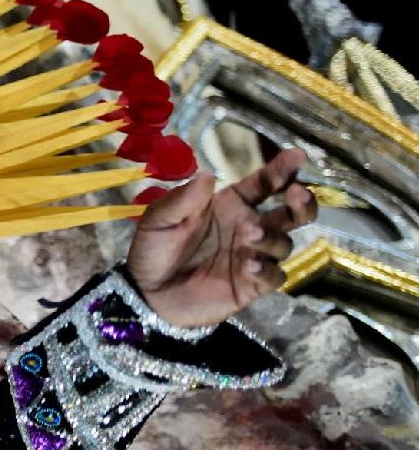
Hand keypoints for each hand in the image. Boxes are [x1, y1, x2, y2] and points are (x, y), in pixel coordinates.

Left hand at [126, 148, 317, 327]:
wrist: (147, 293)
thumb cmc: (154, 250)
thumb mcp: (159, 220)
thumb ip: (182, 200)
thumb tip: (208, 175)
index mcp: (230, 205)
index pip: (264, 184)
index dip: (282, 170)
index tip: (297, 155)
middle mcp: (249, 227)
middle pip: (290, 213)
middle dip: (301, 202)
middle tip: (296, 193)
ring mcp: (253, 256)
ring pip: (284, 243)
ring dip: (272, 237)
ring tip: (250, 234)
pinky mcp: (252, 285)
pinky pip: (274, 276)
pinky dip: (268, 270)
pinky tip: (250, 266)